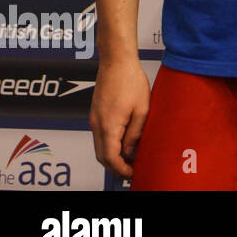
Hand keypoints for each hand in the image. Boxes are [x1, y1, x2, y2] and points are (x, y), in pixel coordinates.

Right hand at [90, 58, 150, 178]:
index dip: (121, 169)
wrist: (116, 62)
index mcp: (109, 125)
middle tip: (131, 171)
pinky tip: (123, 143)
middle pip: (101, 156)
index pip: (110, 157)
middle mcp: (97, 125)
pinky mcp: (96, 113)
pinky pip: (100, 136)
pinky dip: (109, 145)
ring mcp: (94, 119)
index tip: (132, 174)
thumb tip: (130, 151)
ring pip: (99, 146)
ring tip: (130, 159)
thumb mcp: (142, 109)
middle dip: (115, 167)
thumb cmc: (131, 81)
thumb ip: (135, 132)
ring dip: (112, 157)